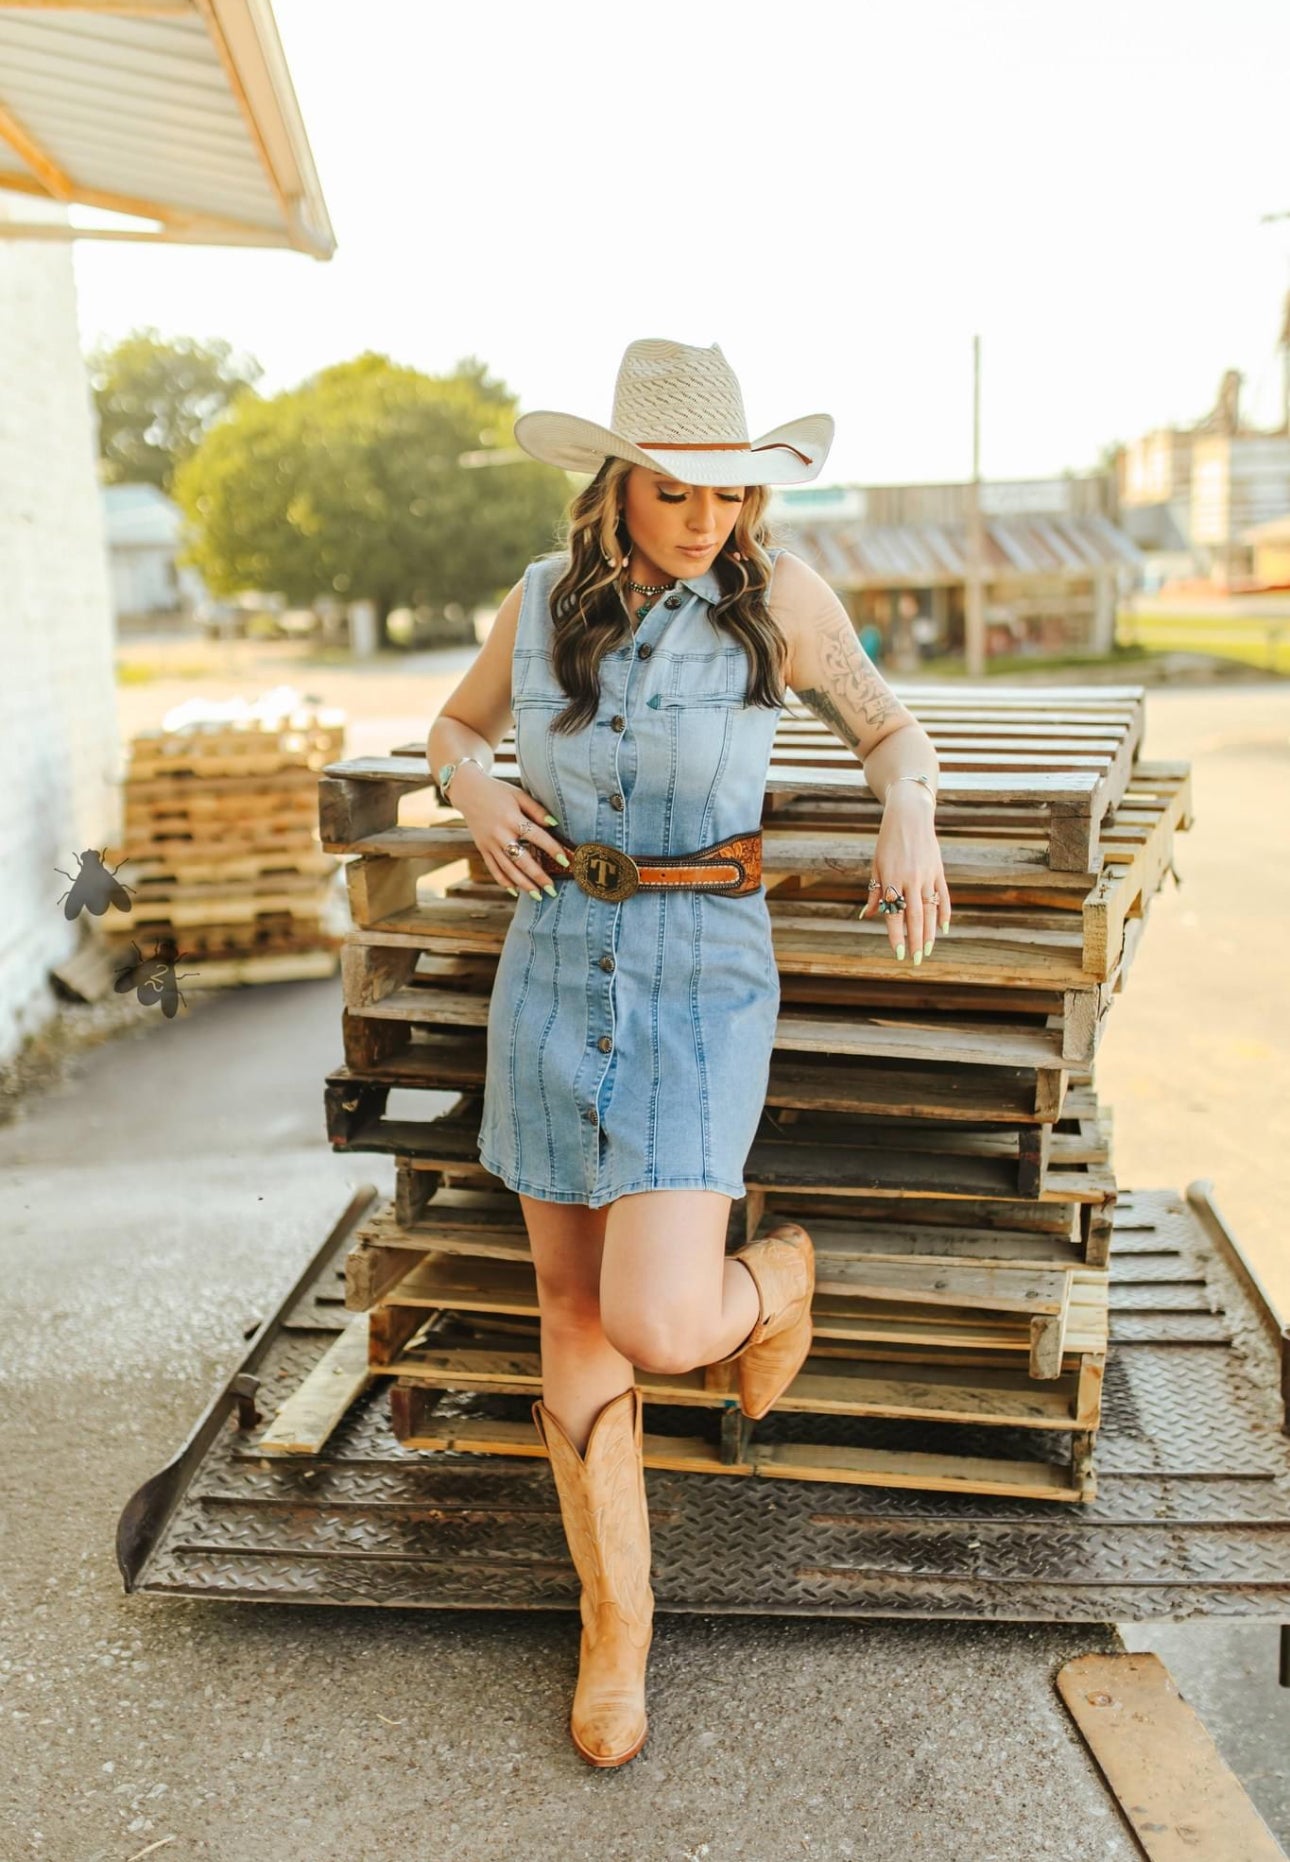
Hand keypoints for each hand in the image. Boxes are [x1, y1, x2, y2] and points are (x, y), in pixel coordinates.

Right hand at [449, 763, 569, 897]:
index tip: (565, 861)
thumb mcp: (518, 795)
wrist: (468, 791)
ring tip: (537, 895)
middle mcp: (500, 834)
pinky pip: (493, 868)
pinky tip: (514, 891)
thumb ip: (536, 810)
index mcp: (512, 818)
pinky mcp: (482, 848)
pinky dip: (503, 881)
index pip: (537, 837)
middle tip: (552, 890)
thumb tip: (554, 824)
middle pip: (522, 860)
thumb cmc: (498, 791)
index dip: (552, 849)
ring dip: (523, 884)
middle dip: (538, 877)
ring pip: (507, 869)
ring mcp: (489, 843)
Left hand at [856, 788, 950, 961]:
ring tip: (928, 949)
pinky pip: (944, 896)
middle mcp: (911, 879)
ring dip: (929, 932)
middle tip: (916, 960)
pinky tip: (943, 929)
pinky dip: (945, 913)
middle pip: (914, 916)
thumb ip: (875, 892)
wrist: (910, 816)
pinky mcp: (939, 870)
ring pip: (931, 909)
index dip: (896, 935)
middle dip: (915, 940)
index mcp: (892, 878)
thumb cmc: (888, 842)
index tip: (897, 953)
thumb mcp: (877, 865)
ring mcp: (927, 875)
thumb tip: (867, 915)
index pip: (894, 913)